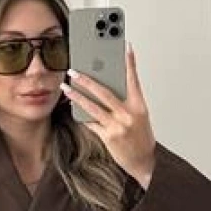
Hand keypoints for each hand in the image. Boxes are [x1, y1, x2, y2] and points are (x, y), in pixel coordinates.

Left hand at [61, 43, 155, 188]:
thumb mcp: (139, 116)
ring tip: (67, 88)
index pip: (133, 80)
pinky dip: (82, 115)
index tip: (124, 48)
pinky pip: (92, 123)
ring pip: (93, 107)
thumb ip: (127, 101)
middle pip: (104, 93)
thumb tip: (111, 85)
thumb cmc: (141, 137)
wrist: (143, 162)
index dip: (129, 63)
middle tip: (75, 71)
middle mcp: (128, 115)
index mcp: (139, 106)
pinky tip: (73, 107)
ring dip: (77, 96)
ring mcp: (117, 126)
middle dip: (87, 80)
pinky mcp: (108, 137)